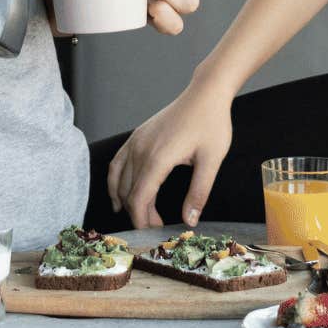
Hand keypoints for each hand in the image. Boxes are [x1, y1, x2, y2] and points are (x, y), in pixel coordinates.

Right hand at [108, 83, 232, 228]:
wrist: (205, 94)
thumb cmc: (212, 123)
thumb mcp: (212, 161)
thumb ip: (199, 193)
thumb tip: (190, 220)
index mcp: (158, 158)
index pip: (139, 198)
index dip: (142, 220)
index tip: (153, 233)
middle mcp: (140, 150)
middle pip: (128, 192)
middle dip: (138, 214)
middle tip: (157, 226)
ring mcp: (135, 141)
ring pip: (119, 180)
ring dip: (126, 200)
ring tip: (140, 216)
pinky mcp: (136, 136)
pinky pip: (117, 163)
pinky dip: (115, 182)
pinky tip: (120, 194)